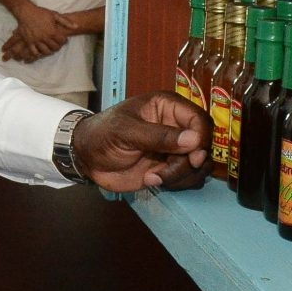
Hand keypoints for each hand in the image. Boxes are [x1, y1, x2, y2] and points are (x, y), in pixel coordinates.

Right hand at [11, 4, 72, 59]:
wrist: (26, 12)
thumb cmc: (41, 13)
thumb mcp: (55, 15)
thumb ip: (66, 22)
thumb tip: (76, 26)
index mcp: (52, 31)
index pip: (61, 41)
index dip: (63, 41)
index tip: (62, 39)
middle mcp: (44, 38)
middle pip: (54, 48)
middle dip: (57, 46)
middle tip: (56, 44)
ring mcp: (36, 40)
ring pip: (45, 51)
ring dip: (49, 51)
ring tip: (49, 47)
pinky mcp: (29, 41)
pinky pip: (34, 51)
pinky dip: (38, 53)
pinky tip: (40, 50)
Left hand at [72, 92, 209, 192]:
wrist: (87, 159)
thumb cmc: (102, 135)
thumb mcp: (126, 132)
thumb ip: (159, 136)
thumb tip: (194, 140)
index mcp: (167, 107)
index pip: (199, 119)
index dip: (202, 138)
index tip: (193, 156)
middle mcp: (176, 126)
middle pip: (204, 145)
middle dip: (190, 163)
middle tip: (167, 171)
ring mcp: (175, 149)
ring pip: (200, 165)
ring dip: (182, 175)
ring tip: (154, 177)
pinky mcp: (171, 168)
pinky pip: (190, 178)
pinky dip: (176, 183)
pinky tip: (152, 180)